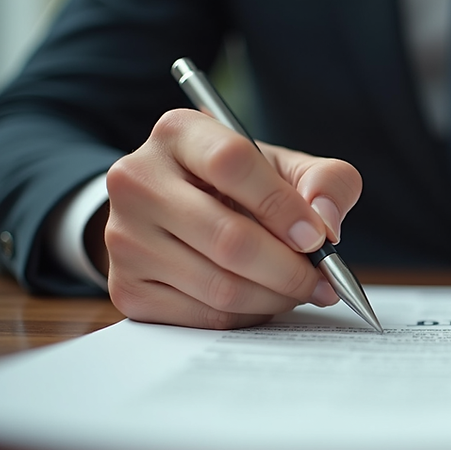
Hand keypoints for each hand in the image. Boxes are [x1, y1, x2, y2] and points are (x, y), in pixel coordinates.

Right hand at [103, 109, 361, 328]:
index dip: (283, 205)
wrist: (175, 211)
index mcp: (178, 133)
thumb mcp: (284, 167)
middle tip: (323, 281)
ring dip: (276, 297)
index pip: (232, 163)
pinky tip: (263, 300)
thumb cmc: (239, 186)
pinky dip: (249, 315)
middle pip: (229, 238)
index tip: (318, 237)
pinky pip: (205, 316)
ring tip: (301, 290)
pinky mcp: (127, 287)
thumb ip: (324, 181)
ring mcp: (124, 237)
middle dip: (291, 269)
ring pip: (220, 286)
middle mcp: (137, 180)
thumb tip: (326, 224)